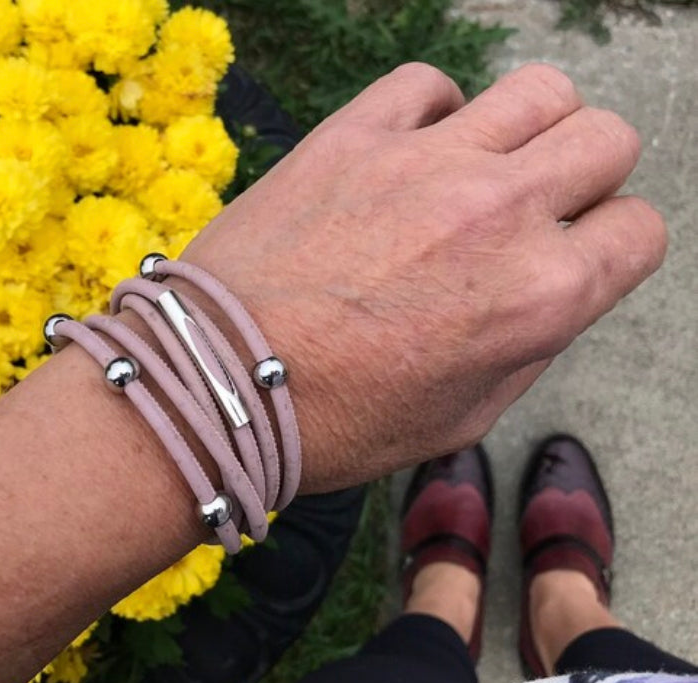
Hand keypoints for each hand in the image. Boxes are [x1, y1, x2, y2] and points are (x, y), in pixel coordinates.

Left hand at [182, 63, 666, 490]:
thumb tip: (551, 287)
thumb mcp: (462, 417)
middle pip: (606, 139)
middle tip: (539, 209)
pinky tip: (411, 153)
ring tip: (485, 169)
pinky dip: (436, 111)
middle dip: (588, 176)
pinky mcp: (355, 134)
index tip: (576, 258)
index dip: (612, 248)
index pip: (637, 232)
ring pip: (540, 90)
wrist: (221, 385)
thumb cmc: (339, 422)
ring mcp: (426, 162)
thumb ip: (530, 343)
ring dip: (531, 128)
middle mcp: (499, 214)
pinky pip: (429, 83)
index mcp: (540, 297)